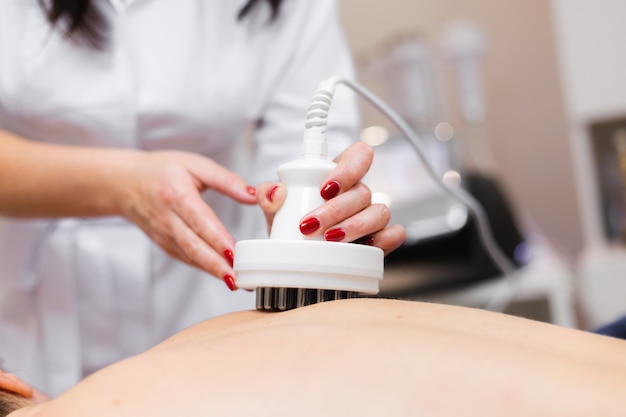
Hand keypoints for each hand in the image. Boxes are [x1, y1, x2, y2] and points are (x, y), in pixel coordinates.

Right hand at [119, 150, 256, 289]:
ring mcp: (164, 235)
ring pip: (191, 257)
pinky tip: (221, 274)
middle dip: (217, 266)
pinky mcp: (165, 245)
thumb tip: (253, 194)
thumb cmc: (161, 171)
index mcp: (177, 195)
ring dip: (213, 271)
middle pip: (195, 247)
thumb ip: (226, 180)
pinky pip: (187, 259)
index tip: (235, 253)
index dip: (218, 240)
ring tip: (236, 281)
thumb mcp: (195, 165)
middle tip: (240, 278)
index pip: (200, 222)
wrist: (124, 183)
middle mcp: (168, 219)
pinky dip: (204, 268)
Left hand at [257, 142, 405, 255]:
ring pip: (380, 212)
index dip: (348, 168)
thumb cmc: (290, 224)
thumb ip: (269, 195)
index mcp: (338, 175)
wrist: (295, 256)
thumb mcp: (274, 208)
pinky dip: (382, 241)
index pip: (359, 155)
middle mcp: (359, 193)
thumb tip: (276, 193)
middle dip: (336, 209)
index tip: (325, 188)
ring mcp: (372, 216)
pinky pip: (394, 234)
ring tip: (330, 240)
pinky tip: (363, 247)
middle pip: (363, 190)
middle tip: (311, 225)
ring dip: (355, 226)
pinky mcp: (380, 239)